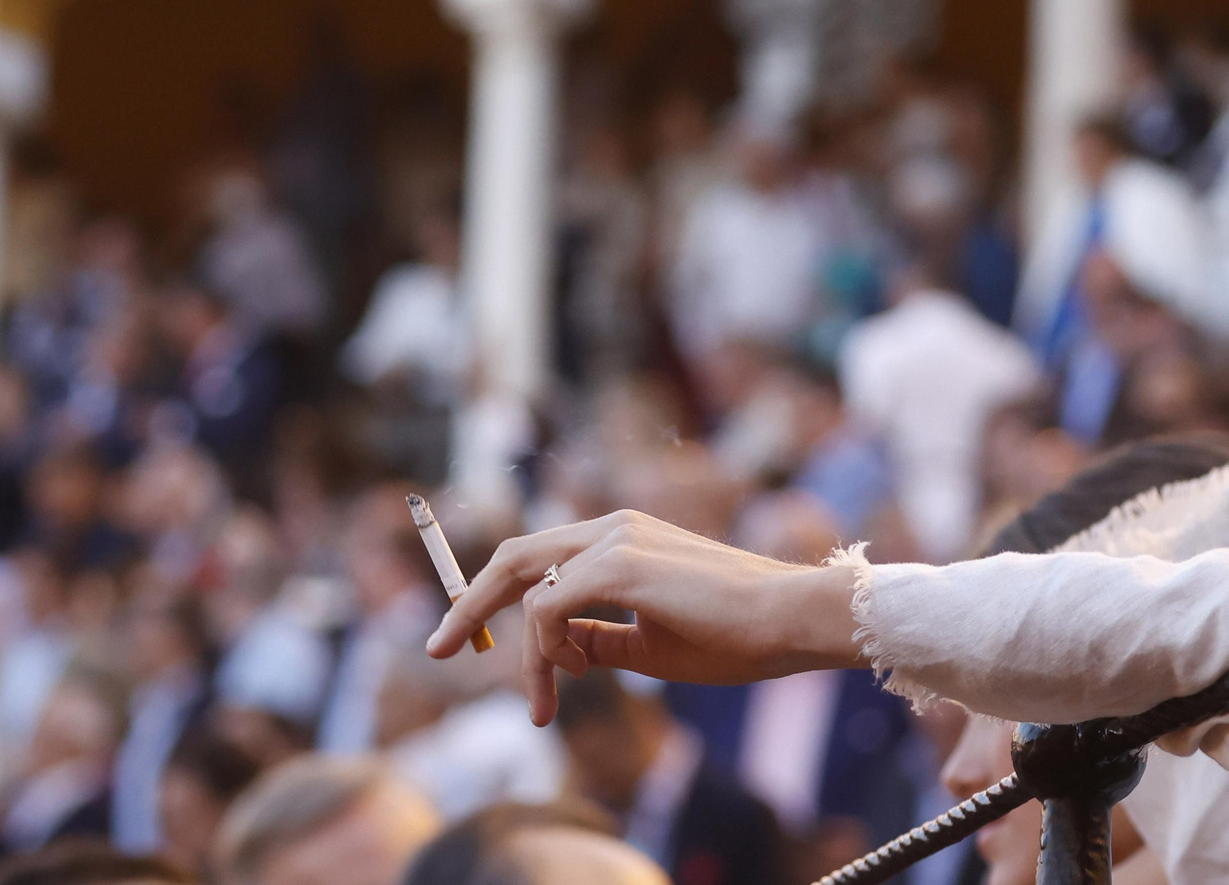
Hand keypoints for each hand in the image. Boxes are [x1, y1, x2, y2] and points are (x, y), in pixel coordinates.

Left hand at [425, 510, 862, 724]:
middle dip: (469, 605)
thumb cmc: (734, 635)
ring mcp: (614, 540)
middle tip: (438, 650)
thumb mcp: (650, 644)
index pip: (536, 556)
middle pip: (512, 557)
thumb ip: (599, 640)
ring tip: (541, 701)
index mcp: (619, 537)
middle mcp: (611, 527)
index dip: (496, 595)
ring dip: (523, 652)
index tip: (474, 638)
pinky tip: (566, 680)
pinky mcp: (619, 566)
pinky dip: (544, 648)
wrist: (789, 621)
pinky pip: (548, 608)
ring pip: (526, 588)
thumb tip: (556, 651)